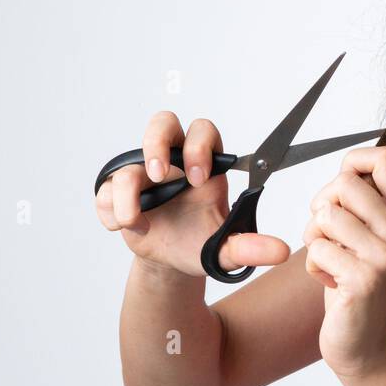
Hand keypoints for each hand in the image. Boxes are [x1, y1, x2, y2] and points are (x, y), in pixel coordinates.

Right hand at [94, 111, 290, 276]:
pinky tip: (123, 227)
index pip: (204, 132)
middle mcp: (173, 162)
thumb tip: (280, 251)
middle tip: (160, 174)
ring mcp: (142, 175)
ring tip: (136, 219)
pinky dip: (110, 210)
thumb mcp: (225, 249)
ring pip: (127, 163)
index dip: (199, 147)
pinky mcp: (117, 192)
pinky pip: (105, 189)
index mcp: (205, 165)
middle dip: (156, 143)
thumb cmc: (200, 243)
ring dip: (127, 190)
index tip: (199, 178)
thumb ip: (249, 248)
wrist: (171, 262)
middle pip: (162, 123)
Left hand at [303, 146, 385, 378]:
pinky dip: (314, 265)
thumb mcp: (369, 237)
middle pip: (345, 183)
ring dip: (314, 237)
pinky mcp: (365, 279)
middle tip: (328, 234)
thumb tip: (348, 169)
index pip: (385, 158)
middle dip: (322, 205)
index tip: (341, 192)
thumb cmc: (358, 284)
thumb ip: (363, 203)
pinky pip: (318, 248)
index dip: (352, 163)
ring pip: (326, 214)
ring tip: (330, 259)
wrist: (365, 344)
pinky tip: (331, 281)